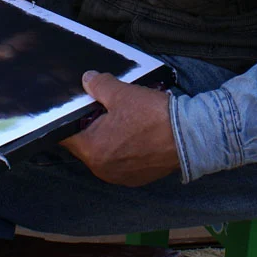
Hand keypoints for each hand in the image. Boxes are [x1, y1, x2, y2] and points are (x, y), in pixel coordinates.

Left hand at [61, 71, 179, 185]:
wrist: (190, 137)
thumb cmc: (154, 117)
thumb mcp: (122, 93)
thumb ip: (99, 85)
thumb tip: (88, 80)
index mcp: (92, 150)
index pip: (66, 134)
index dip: (68, 117)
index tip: (75, 106)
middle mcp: (102, 168)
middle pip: (85, 143)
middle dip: (90, 124)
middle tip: (102, 106)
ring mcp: (120, 175)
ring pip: (104, 150)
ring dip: (108, 135)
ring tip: (122, 116)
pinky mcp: (136, 177)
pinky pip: (121, 158)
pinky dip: (123, 146)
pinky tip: (135, 130)